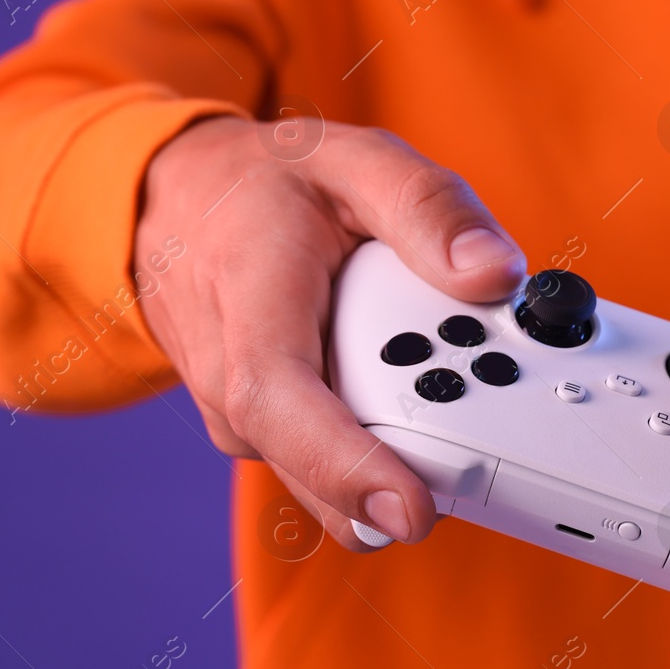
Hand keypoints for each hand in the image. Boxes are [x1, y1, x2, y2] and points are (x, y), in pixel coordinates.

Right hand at [134, 116, 525, 550]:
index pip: (279, 403)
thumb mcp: (354, 160)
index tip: (413, 508)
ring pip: (331, 477)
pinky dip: (384, 441)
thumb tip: (494, 273)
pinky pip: (333, 462)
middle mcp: (229, 378)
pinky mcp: (263, 438)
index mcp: (247, 300)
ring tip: (456, 380)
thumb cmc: (264, 185)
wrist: (175, 207)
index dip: (345, 466)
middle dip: (412, 468)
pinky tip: (419, 392)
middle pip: (319, 465)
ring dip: (402, 451)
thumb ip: (429, 209)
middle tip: (492, 440)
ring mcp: (241, 419)